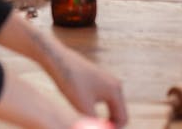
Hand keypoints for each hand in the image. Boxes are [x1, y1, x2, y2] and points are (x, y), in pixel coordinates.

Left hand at [0, 13, 127, 126]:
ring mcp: (107, 81)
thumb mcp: (82, 106)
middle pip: (118, 113)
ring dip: (103, 118)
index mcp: (115, 90)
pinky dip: (98, 109)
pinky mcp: (98, 80)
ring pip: (111, 107)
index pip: (123, 119)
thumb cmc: (70, 81)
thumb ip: (95, 123)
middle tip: (92, 128)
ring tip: (87, 123)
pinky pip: (104, 100)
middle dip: (109, 125)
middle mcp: (115, 84)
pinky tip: (84, 112)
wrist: (58, 59)